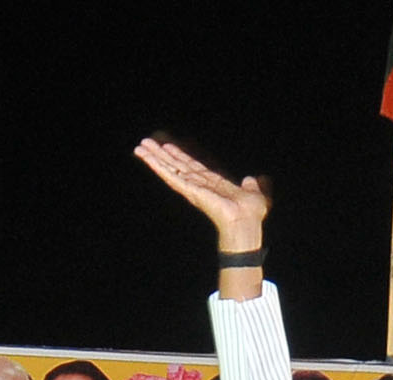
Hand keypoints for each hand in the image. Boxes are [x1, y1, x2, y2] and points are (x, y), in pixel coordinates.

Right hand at [134, 138, 269, 246]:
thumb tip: (252, 180)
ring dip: (154, 158)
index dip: (179, 156)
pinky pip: (172, 177)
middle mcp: (200, 185)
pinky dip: (159, 167)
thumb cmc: (251, 214)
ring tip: (140, 148)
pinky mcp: (190, 191)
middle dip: (161, 155)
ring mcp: (193, 188)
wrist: (248, 223)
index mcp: (212, 183)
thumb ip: (251, 186)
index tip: (167, 146)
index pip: (192, 166)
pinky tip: (148, 159)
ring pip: (170, 169)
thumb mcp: (253, 193)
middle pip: (177, 165)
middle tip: (145, 143)